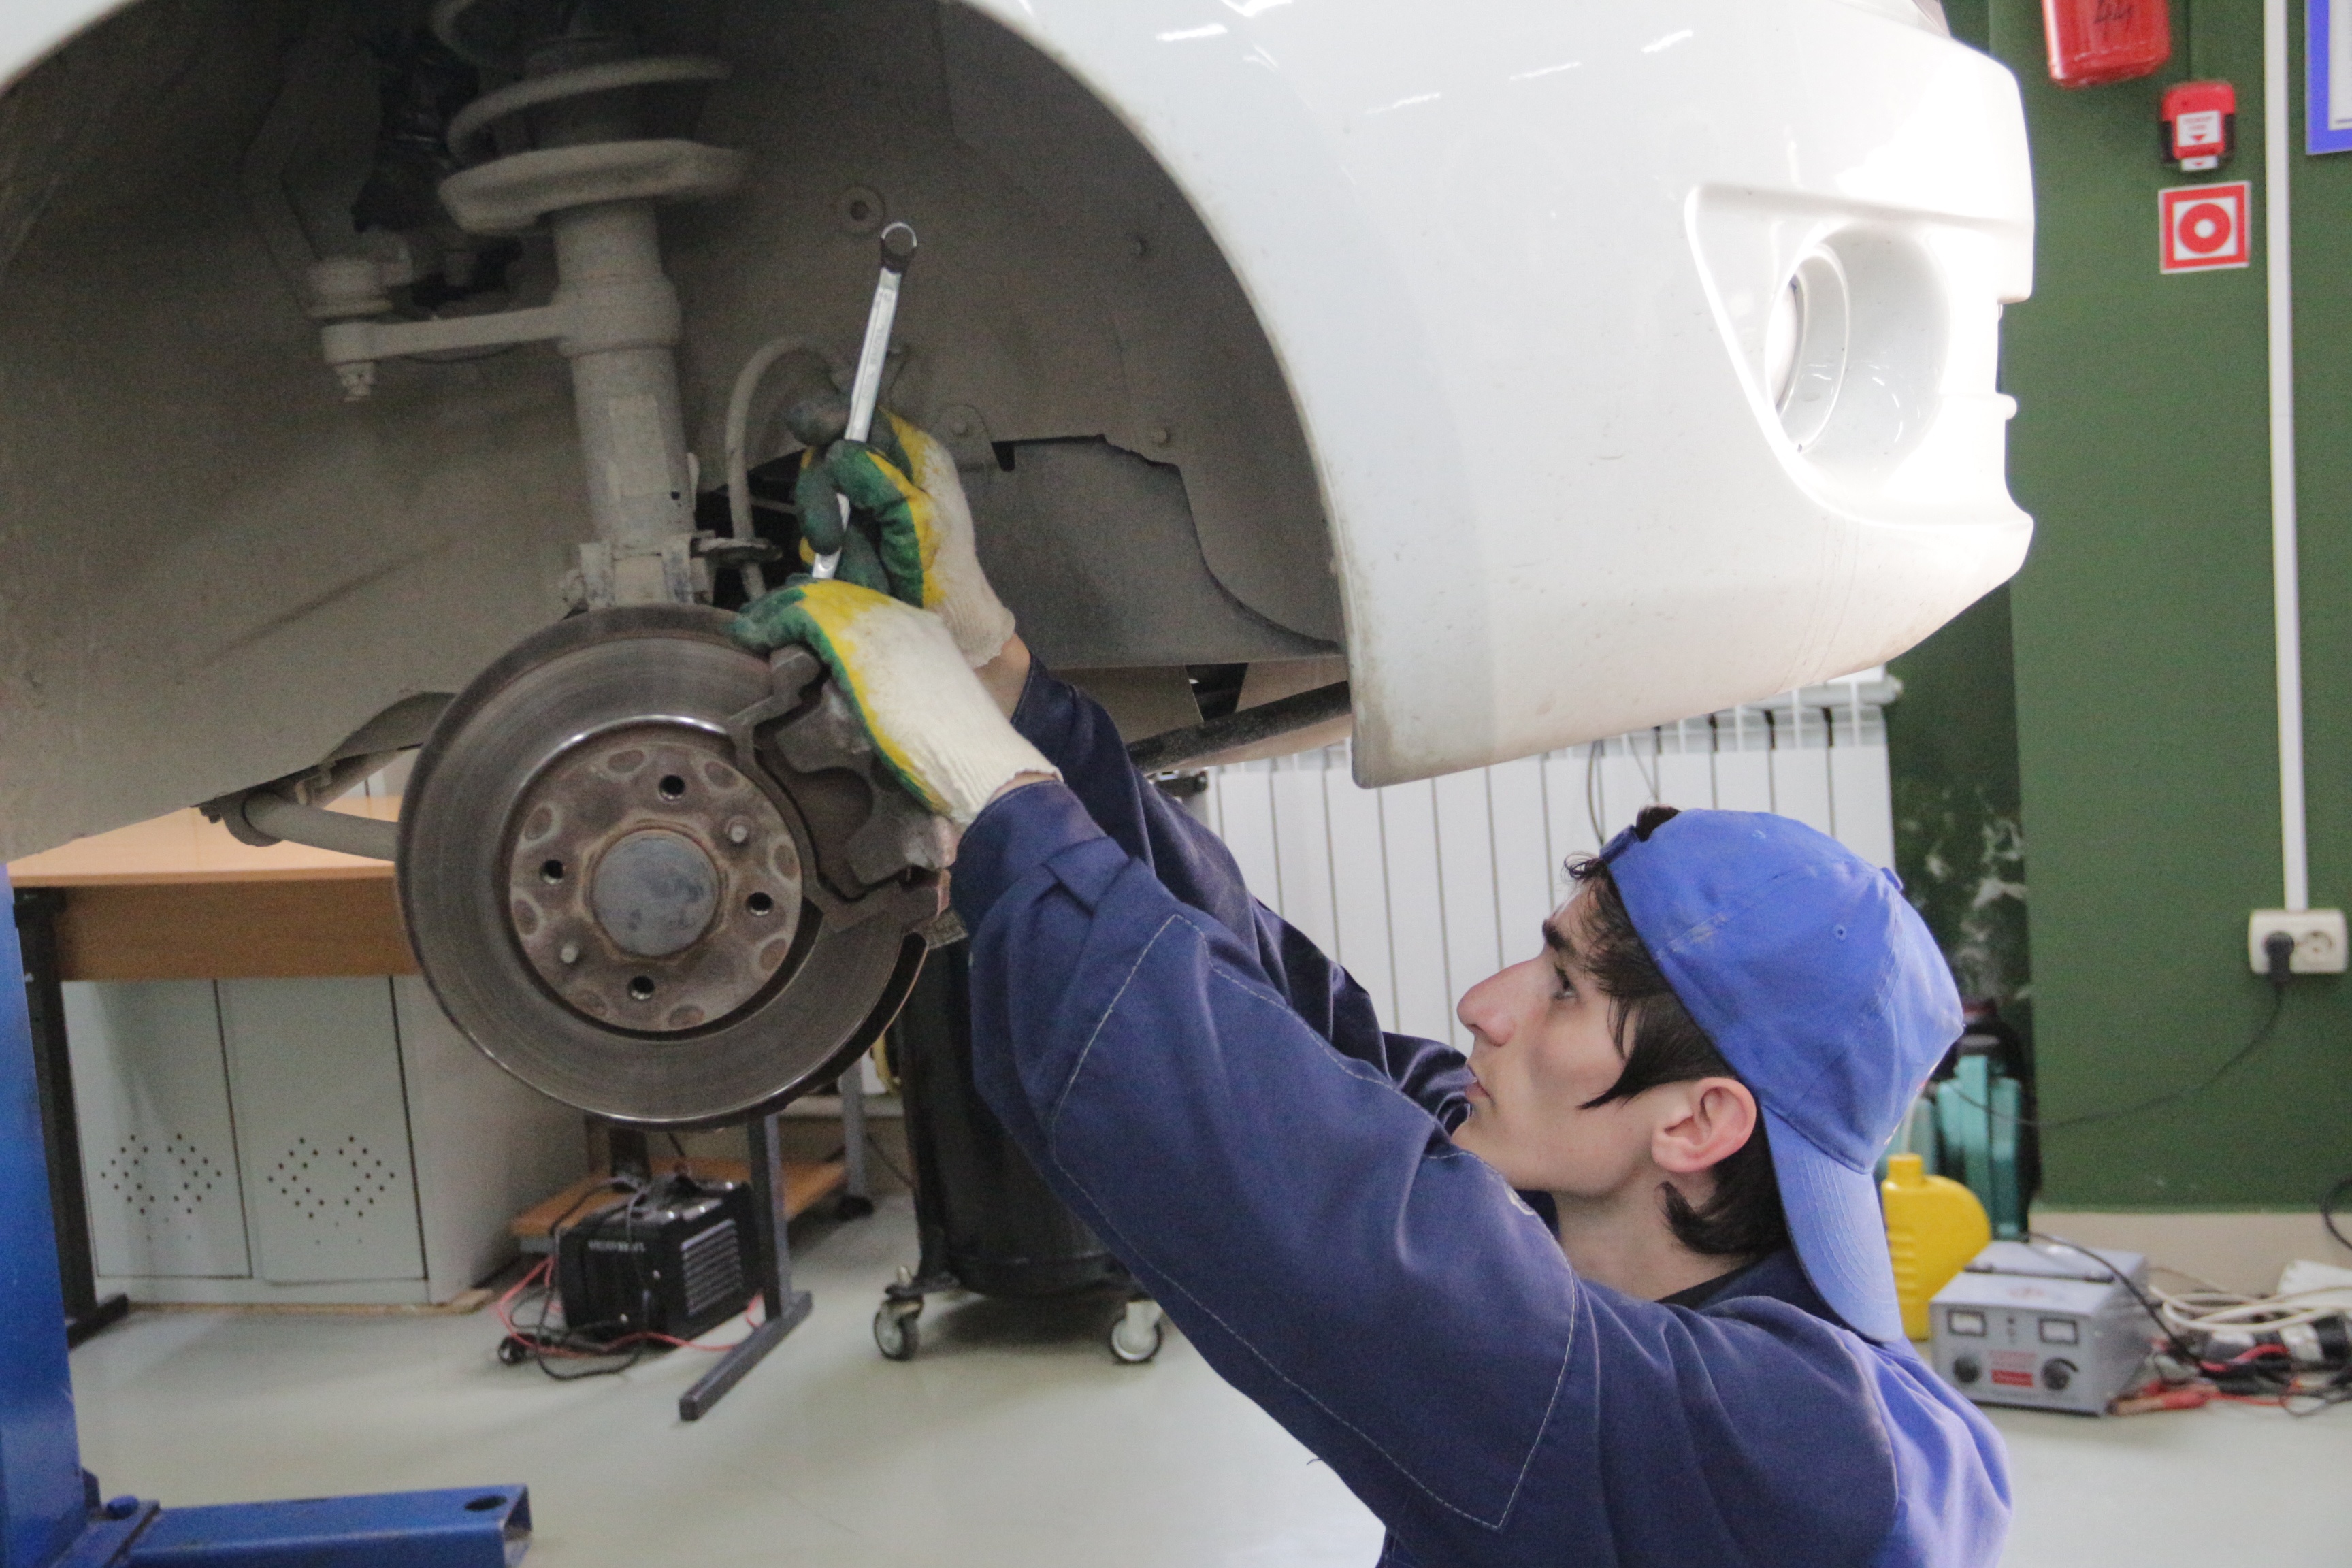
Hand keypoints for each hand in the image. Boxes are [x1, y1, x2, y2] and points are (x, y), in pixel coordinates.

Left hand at [726, 579, 1054, 827]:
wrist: (976, 761)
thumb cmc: (955, 754)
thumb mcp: (920, 712)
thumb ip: (893, 695)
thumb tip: (856, 700)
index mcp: (925, 633)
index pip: (865, 609)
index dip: (828, 613)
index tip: (801, 626)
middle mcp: (904, 619)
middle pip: (840, 597)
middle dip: (800, 605)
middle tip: (767, 619)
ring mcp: (881, 625)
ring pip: (818, 600)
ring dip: (780, 611)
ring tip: (755, 625)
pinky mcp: (855, 640)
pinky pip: (804, 616)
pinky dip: (773, 621)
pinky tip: (755, 632)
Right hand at [754, 412, 1015, 667]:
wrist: (945, 626)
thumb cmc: (945, 570)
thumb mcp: (922, 519)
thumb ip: (882, 482)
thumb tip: (841, 452)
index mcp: (909, 457)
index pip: (863, 418)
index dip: (831, 418)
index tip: (812, 431)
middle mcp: (881, 475)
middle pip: (826, 461)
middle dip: (821, 500)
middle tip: (829, 538)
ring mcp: (859, 508)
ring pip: (816, 503)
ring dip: (831, 541)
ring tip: (863, 572)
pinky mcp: (843, 540)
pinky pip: (816, 539)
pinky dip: (833, 563)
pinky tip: (855, 579)